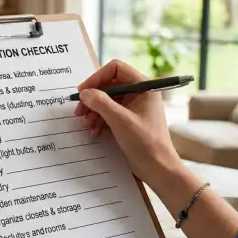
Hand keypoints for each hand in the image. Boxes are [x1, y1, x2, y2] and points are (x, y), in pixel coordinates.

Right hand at [74, 60, 182, 187]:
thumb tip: (84, 93)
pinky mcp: (129, 120)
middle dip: (93, 98)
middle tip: (79, 111)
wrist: (158, 169)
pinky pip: (110, 113)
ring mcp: (134, 107)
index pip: (116, 69)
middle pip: (109, 85)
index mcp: (144, 86)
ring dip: (94, 111)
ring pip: (107, 100)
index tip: (83, 92)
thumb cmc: (146, 143)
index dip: (97, 78)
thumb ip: (101, 103)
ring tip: (87, 125)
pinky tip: (94, 132)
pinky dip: (100, 120)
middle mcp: (140, 93)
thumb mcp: (120, 120)